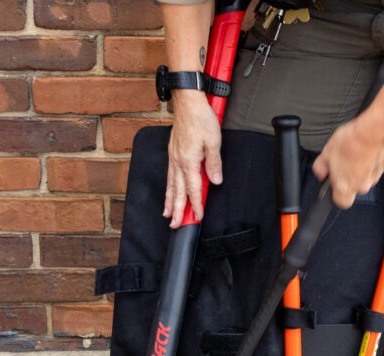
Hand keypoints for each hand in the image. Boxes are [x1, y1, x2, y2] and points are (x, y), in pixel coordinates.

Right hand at [164, 91, 223, 227]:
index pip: (193, 189)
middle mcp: (178, 161)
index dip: (196, 204)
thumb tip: (215, 181)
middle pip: (177, 191)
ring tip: (168, 215)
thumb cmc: (201, 118)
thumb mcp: (214, 141)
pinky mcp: (172, 153)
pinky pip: (169, 175)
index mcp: (189, 161)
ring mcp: (173, 157)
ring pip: (171, 185)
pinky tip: (168, 193)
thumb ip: (214, 163)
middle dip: (177, 210)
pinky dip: (168, 188)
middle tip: (176, 225)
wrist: (187, 102)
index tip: (198, 217)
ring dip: (169, 202)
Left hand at [312, 113, 383, 208]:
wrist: (373, 131)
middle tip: (342, 164)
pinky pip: (373, 169)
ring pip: (364, 179)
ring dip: (359, 170)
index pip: (341, 202)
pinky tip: (363, 150)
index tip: (333, 184)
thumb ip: (320, 168)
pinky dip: (369, 162)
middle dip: (348, 178)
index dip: (336, 194)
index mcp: (345, 187)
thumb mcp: (326, 153)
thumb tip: (320, 172)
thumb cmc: (352, 142)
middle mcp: (362, 186)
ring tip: (353, 154)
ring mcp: (374, 177)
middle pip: (353, 189)